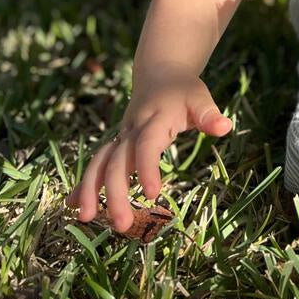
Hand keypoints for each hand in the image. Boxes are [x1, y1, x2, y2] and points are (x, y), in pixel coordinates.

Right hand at [66, 63, 231, 232]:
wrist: (160, 73)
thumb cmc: (184, 90)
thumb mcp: (200, 97)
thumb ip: (209, 114)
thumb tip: (225, 127)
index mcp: (155, 119)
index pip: (148, 145)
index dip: (147, 168)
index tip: (152, 194)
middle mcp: (132, 129)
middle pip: (118, 160)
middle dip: (116, 192)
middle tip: (122, 225)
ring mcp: (121, 136)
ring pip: (100, 161)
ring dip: (91, 188)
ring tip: (86, 218)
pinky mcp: (116, 144)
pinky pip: (96, 163)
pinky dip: (84, 183)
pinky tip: (73, 205)